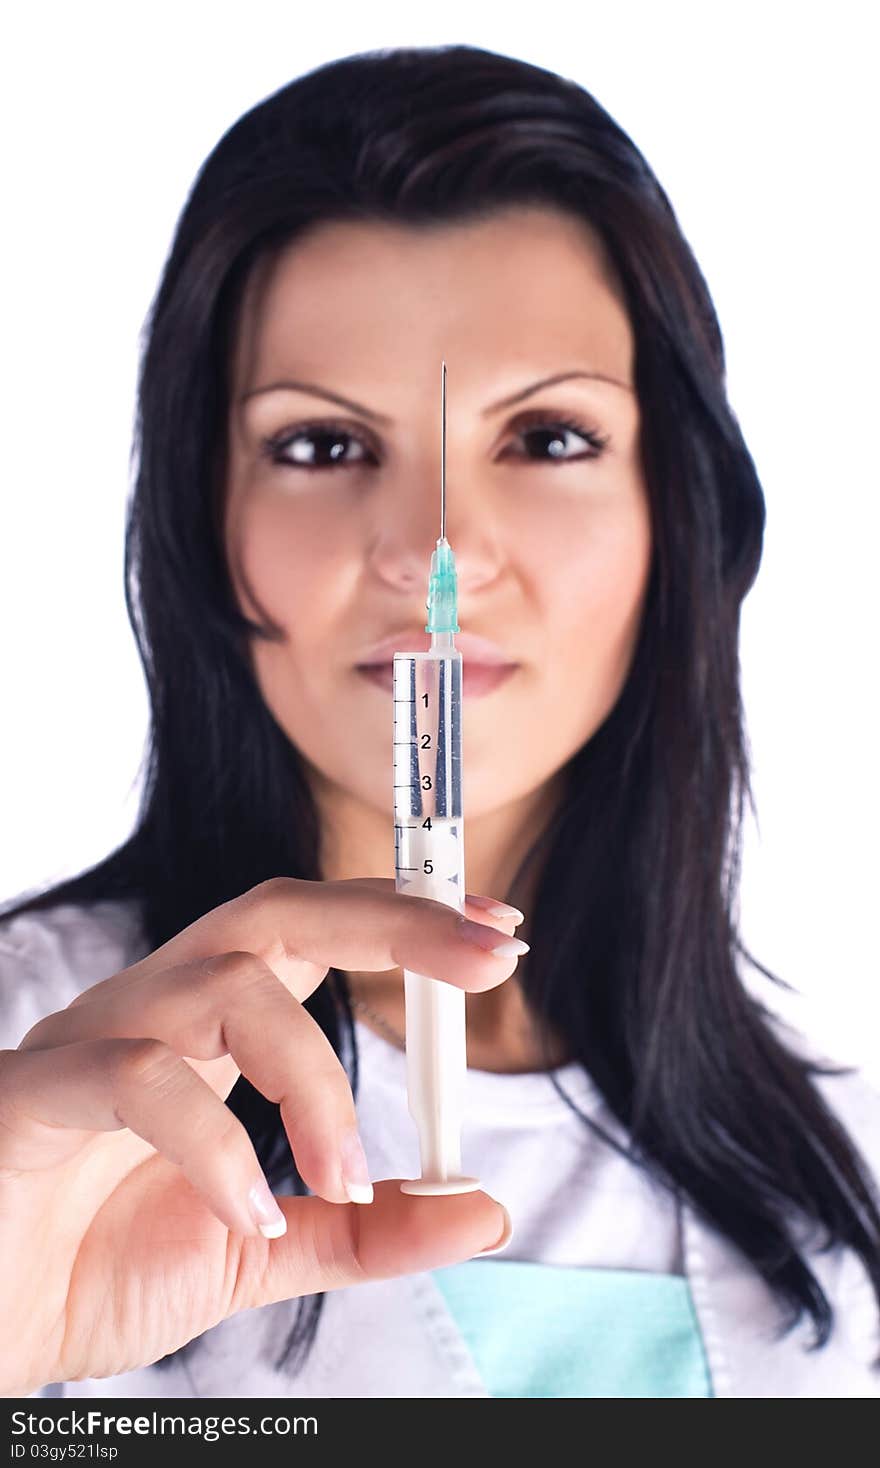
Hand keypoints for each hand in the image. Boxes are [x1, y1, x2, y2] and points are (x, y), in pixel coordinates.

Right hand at [0, 877, 521, 1394]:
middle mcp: (149, 1010)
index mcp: (202, 1029)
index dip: (402, 918)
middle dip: (389, 919)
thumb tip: (486, 1208)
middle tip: (487, 954)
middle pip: (273, 913)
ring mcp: (87, 1042)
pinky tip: (249, 1214)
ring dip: (313, 1078)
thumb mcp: (260, 1250)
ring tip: (346, 1178)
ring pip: (220, 985)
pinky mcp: (33, 1094)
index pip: (310, 934)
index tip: (497, 932)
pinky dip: (215, 1146)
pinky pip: (136, 1078)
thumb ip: (367, 1230)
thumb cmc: (91, 1268)